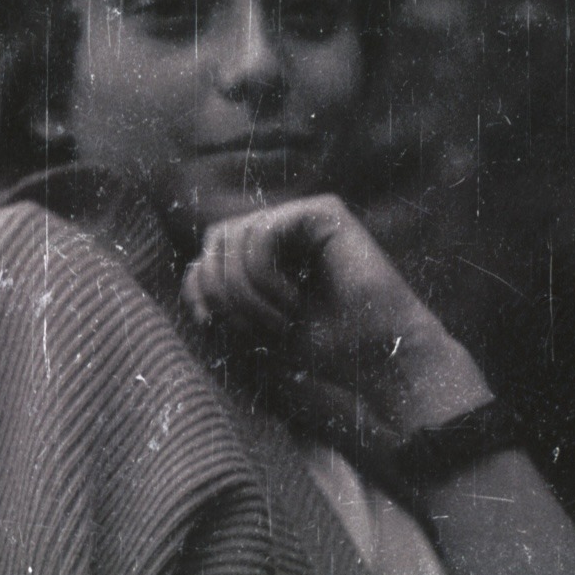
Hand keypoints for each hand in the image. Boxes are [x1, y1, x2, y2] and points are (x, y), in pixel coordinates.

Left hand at [180, 195, 491, 437]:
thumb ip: (220, 296)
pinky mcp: (324, 213)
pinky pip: (262, 233)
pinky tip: (296, 300)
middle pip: (215, 243)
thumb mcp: (251, 328)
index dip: (200, 291)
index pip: (206, 256)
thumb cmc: (323, 351)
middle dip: (225, 293)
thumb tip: (194, 267)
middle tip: (260, 328)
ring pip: (233, 238)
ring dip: (248, 293)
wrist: (380, 362)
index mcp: (266, 255)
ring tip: (283, 320)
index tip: (214, 327)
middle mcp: (284, 230)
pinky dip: (266, 277)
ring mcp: (303, 218)